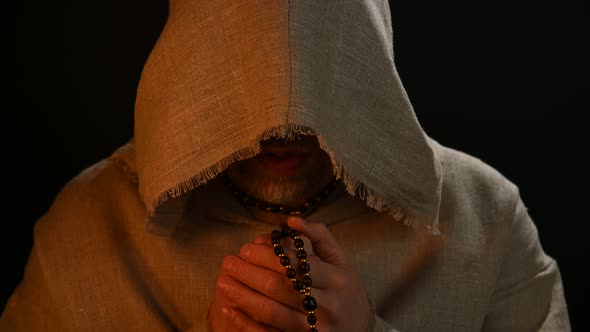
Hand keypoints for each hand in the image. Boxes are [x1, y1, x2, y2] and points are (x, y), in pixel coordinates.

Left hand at [209, 217, 371, 331]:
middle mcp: (328, 305)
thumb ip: (319, 236)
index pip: (298, 264)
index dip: (269, 256)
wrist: (362, 330)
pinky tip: (228, 309)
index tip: (245, 248)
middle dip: (250, 274)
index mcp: (337, 279)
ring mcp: (315, 329)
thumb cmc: (346, 289)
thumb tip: (291, 221)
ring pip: (272, 313)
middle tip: (228, 263)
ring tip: (222, 282)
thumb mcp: (341, 260)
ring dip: (243, 297)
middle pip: (282, 288)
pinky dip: (246, 324)